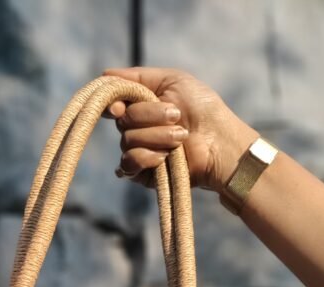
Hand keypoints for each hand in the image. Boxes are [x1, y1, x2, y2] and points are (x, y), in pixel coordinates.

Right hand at [102, 66, 255, 190]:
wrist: (219, 141)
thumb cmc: (202, 108)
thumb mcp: (173, 80)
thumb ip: (137, 77)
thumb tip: (104, 75)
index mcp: (142, 105)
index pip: (114, 103)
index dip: (114, 103)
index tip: (121, 106)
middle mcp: (137, 128)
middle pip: (122, 120)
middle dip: (150, 115)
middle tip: (176, 115)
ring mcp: (140, 150)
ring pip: (127, 141)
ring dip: (157, 136)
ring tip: (181, 136)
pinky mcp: (143, 173)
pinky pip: (129, 164)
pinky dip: (147, 157)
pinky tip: (165, 157)